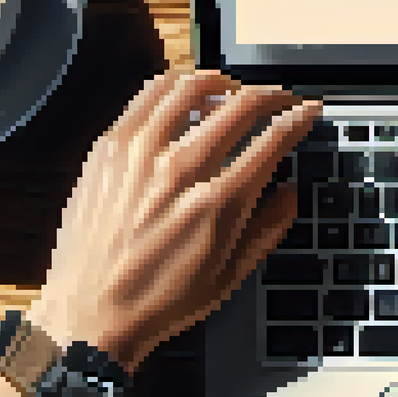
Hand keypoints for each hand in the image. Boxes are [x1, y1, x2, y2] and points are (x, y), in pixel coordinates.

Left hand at [26, 70, 321, 372]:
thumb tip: (289, 193)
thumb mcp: (229, 276)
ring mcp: (138, 153)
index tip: (307, 111)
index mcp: (216, 203)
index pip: (273, 139)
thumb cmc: (156, 301)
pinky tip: (184, 98)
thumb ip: (267, 228)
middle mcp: (179, 169)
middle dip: (272, 95)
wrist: (90, 314)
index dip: (299, 117)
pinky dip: (174, 87)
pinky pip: (146, 96)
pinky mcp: (108, 148)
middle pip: (240, 105)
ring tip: (233, 91)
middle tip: (280, 98)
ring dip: (223, 82)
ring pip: (191, 86)